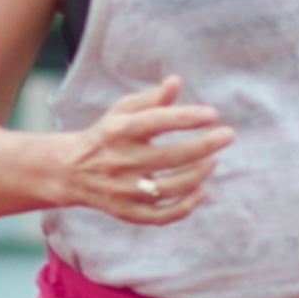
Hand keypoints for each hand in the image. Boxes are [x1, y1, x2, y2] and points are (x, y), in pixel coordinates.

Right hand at [54, 77, 230, 224]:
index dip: (186, 118)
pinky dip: (185, 207)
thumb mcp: (121, 112)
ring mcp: (123, 190)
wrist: (70, 170)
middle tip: (228, 135)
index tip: (212, 114)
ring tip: (213, 160)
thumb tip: (176, 82)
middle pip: (169, 157)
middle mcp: (119, 161)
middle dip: (204, 146)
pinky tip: (202, 192)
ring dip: (198, 175)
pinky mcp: (126, 212)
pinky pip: (161, 215)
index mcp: (117, 131)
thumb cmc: (107, 134)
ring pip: (169, 187)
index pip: (156, 121)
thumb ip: (151, 99)